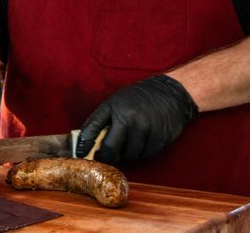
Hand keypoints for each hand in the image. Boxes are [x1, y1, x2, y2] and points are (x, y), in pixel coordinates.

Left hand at [76, 75, 197, 164]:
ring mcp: (146, 130)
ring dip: (126, 154)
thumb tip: (88, 143)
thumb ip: (102, 120)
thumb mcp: (116, 101)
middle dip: (107, 155)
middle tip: (107, 155)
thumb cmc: (138, 98)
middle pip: (111, 149)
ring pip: (129, 155)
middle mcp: (130, 119)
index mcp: (115, 107)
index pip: (93, 128)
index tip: (79, 153)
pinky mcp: (160, 139)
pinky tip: (142, 142)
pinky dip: (141, 153)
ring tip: (129, 142)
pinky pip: (145, 155)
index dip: (84, 143)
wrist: (170, 94)